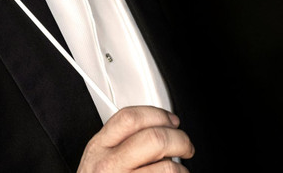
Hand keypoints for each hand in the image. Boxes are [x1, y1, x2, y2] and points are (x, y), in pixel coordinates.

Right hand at [77, 105, 194, 171]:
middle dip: (179, 139)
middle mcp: (110, 165)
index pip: (130, 118)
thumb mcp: (97, 158)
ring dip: (181, 168)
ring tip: (177, 170)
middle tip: (185, 145)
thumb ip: (118, 140)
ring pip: (168, 167)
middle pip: (154, 139)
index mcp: (99, 147)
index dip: (157, 115)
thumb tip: (155, 127)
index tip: (171, 121)